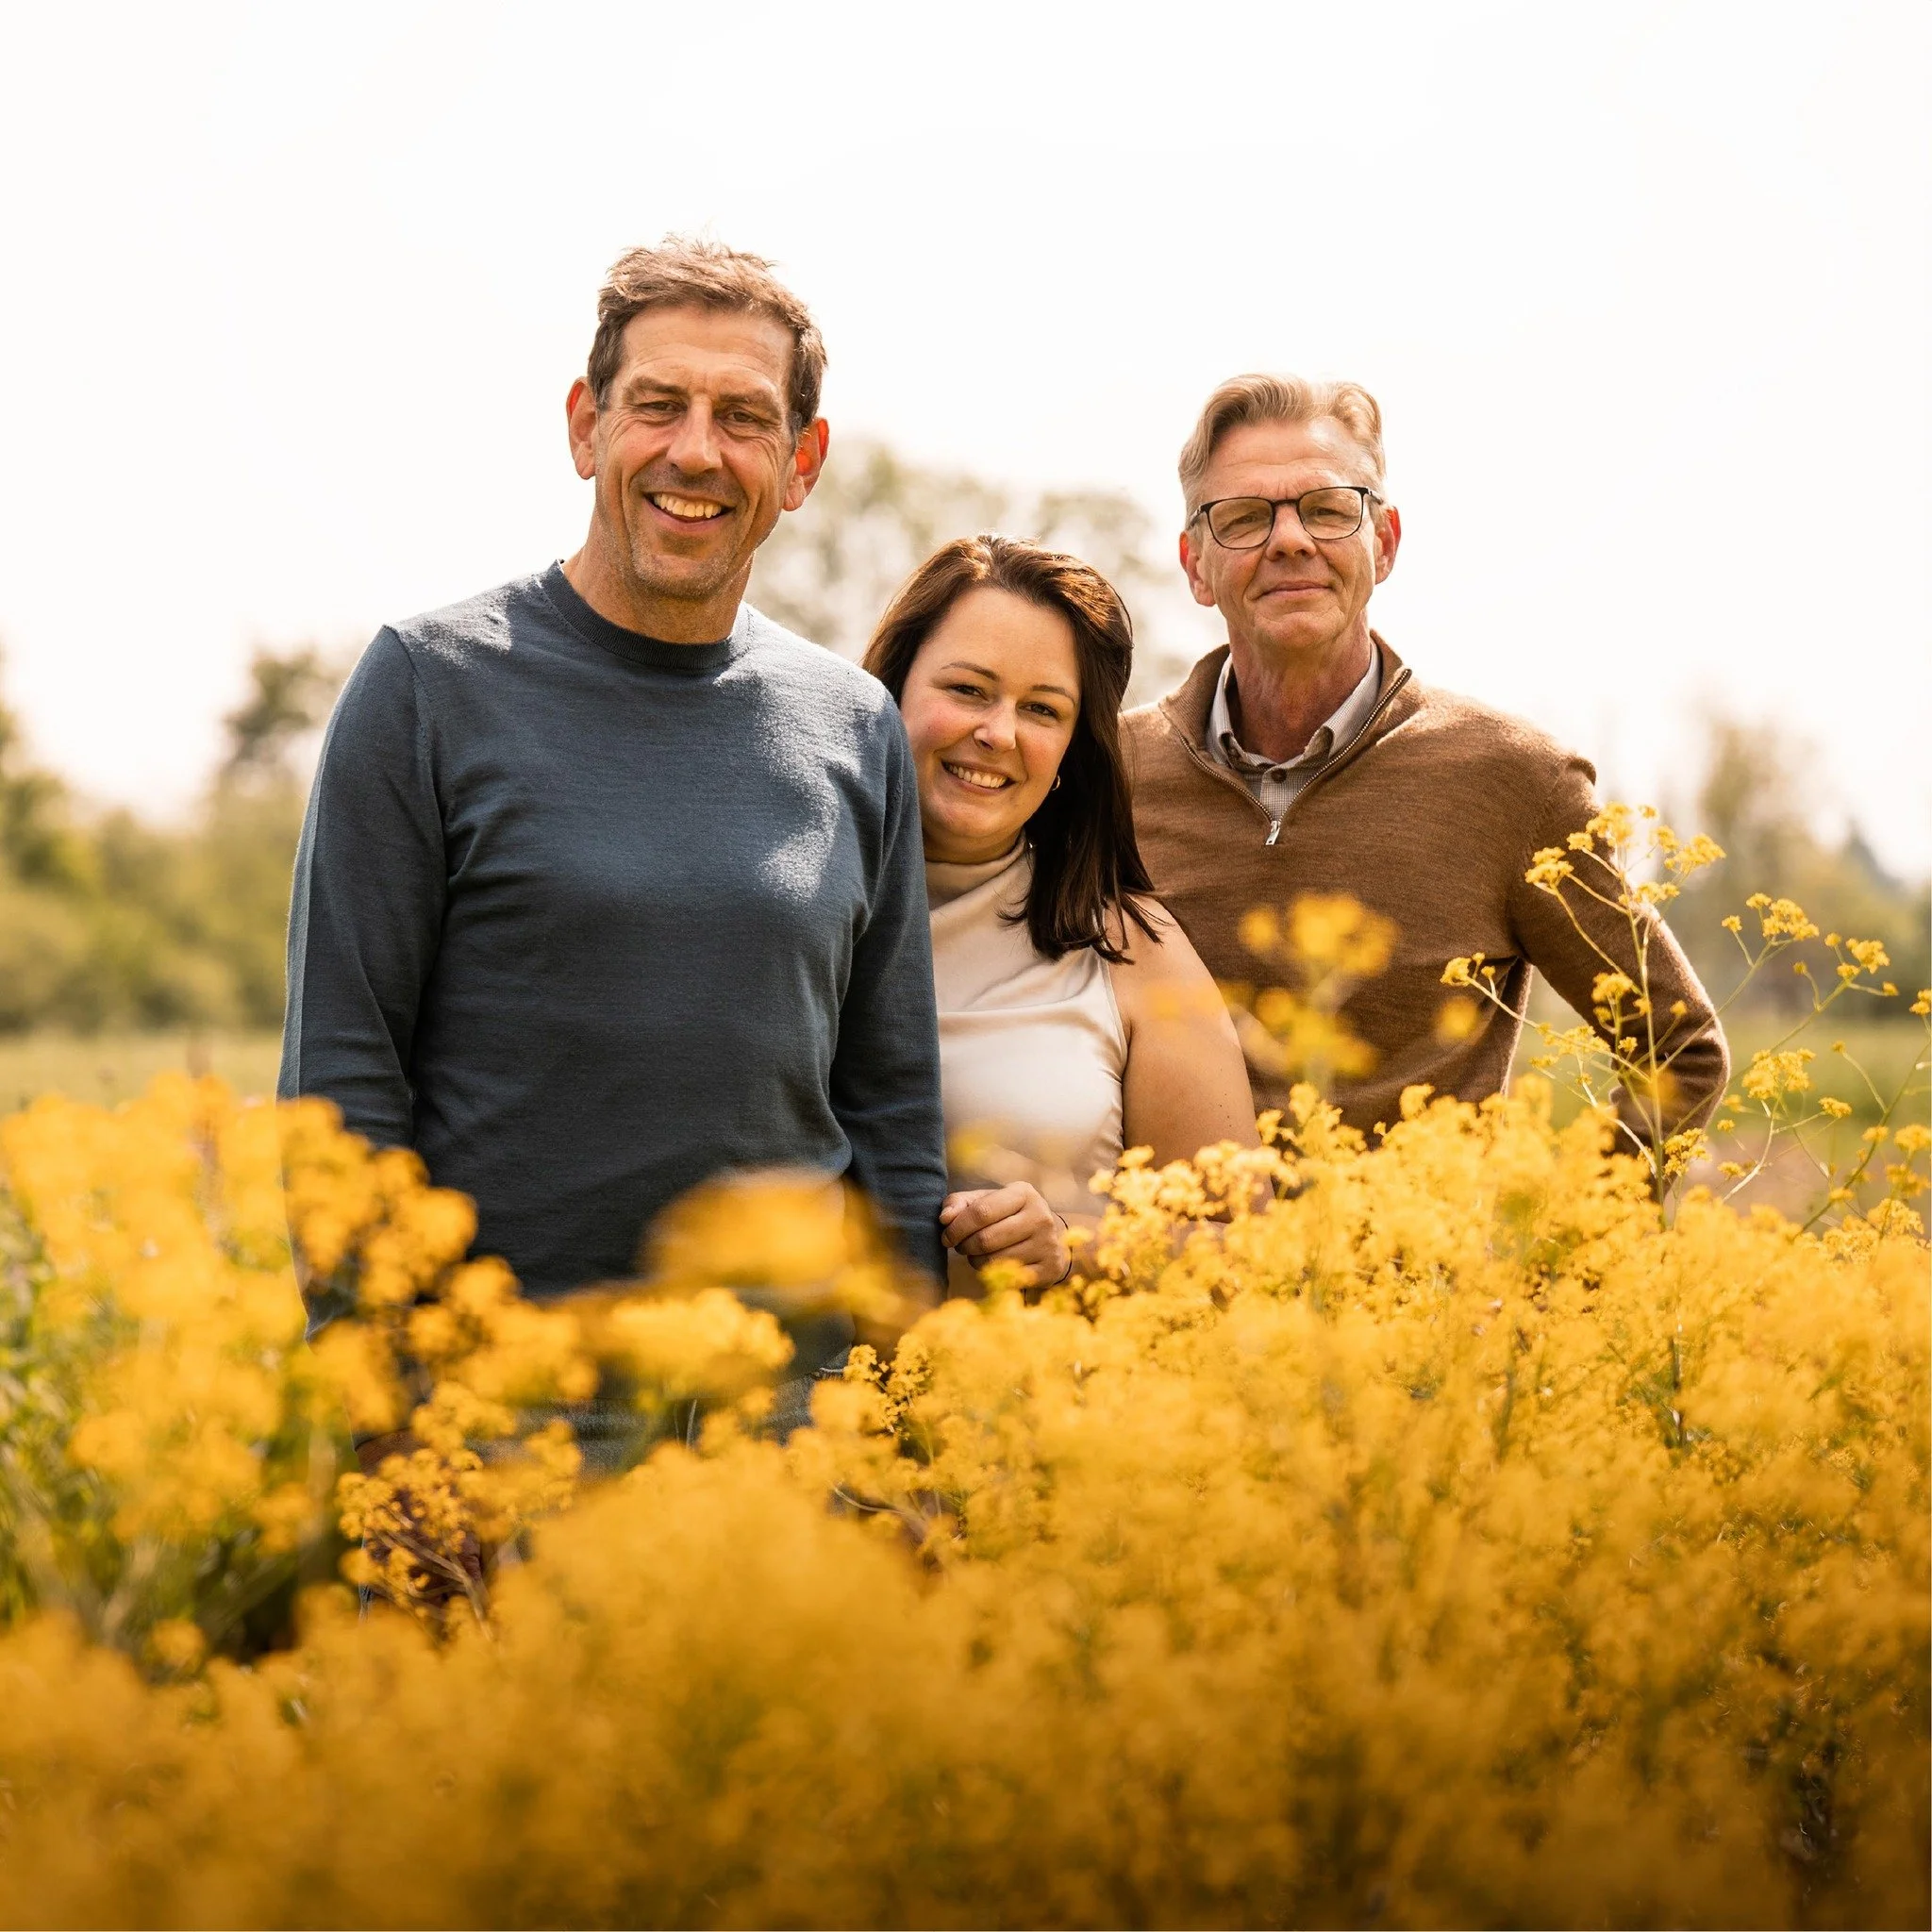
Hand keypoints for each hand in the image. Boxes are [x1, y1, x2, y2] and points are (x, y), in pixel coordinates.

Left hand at [939, 1184, 1068, 1287]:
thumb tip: (945, 1218)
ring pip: (994, 1260)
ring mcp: (1047, 1244)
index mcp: (1023, 1193)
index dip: (957, 1227)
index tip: (946, 1236)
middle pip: (986, 1239)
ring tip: (976, 1253)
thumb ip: (960, 1203)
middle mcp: (1040, 1216)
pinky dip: (992, 1273)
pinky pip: (1007, 1277)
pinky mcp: (1049, 1268)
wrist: (1050, 1238)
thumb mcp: (987, 1201)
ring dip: (975, 1260)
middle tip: (960, 1246)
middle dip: (964, 1246)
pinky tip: (991, 1264)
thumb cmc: (1008, 1216)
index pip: (981, 1212)